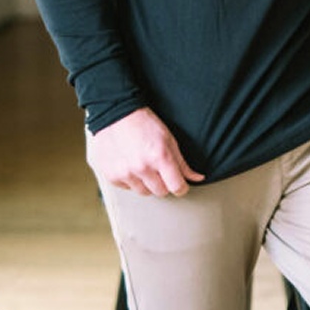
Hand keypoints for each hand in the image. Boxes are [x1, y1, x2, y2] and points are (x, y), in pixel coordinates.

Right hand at [89, 107, 204, 196]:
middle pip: (161, 192)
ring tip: (146, 166)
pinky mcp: (112, 176)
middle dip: (165, 184)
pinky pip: (128, 188)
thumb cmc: (146, 125)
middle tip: (161, 170)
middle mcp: (142, 167)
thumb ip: (183, 163)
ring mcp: (125, 173)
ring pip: (144, 192)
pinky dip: (132, 181)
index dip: (182, 188)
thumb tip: (198, 178)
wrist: (117, 116)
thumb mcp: (170, 140)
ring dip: (148, 183)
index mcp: (160, 156)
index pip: (176, 187)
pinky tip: (132, 165)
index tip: (182, 186)